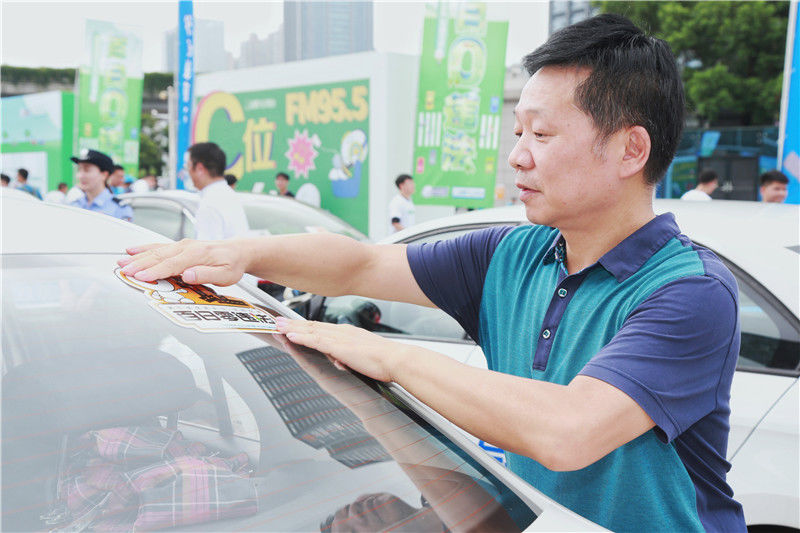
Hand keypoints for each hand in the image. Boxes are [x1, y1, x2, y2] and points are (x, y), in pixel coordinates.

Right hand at [117, 239, 247, 285]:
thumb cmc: (232, 265)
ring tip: (121, 262)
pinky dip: (144, 248)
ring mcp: (182, 245)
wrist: (238, 251)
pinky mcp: (180, 246)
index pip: (172, 265)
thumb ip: (206, 275)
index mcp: (197, 254)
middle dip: (139, 264)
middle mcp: (187, 247)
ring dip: (137, 256)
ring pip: (156, 250)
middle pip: (159, 256)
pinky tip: (131, 250)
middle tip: (122, 271)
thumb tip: (188, 275)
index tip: (140, 277)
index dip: (154, 271)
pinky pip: (158, 246)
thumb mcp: (226, 275)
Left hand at [275, 317, 404, 382]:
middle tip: (277, 321)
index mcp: (348, 333)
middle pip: (312, 325)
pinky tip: (290, 336)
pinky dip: (302, 337)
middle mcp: (342, 332)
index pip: (321, 327)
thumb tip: (340, 360)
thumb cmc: (385, 360)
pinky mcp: (340, 347)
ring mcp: (340, 339)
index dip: (305, 325)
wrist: (396, 360)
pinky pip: (316, 341)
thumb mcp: (363, 354)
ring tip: (277, 326)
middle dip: (293, 323)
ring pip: (310, 330)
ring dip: (292, 328)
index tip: (293, 323)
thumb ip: (349, 356)